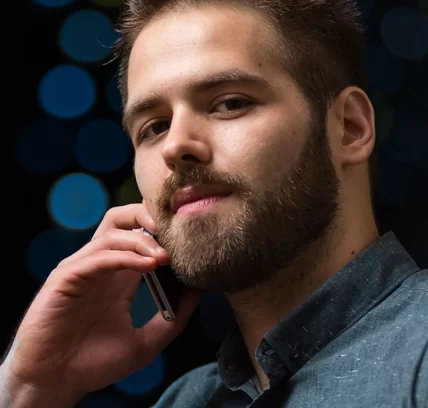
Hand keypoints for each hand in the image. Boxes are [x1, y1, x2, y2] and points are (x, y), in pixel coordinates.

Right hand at [6, 203, 201, 404]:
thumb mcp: (147, 342)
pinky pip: (98, 257)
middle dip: (149, 215)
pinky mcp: (66, 279)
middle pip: (122, 218)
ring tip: (165, 257)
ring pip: (112, 232)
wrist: (56, 383)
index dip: (164, 230)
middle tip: (175, 231)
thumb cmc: (95, 363)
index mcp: (120, 275)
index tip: (190, 239)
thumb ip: (175, 318)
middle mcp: (101, 265)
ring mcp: (82, 269)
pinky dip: (125, 256)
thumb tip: (200, 291)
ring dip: (143, 240)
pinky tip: (148, 265)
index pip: (141, 233)